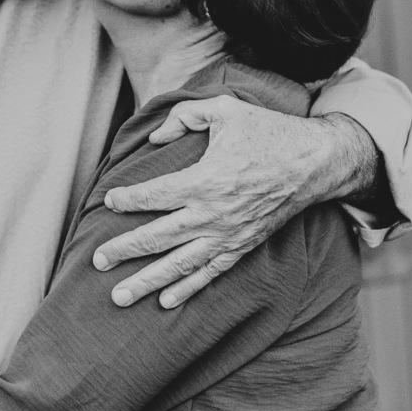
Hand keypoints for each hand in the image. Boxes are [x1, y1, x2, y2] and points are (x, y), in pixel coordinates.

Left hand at [93, 98, 377, 308]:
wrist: (314, 162)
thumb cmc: (268, 132)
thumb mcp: (225, 109)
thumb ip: (184, 116)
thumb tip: (154, 139)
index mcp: (205, 180)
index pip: (154, 195)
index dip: (127, 199)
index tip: (107, 200)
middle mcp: (213, 214)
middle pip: (158, 238)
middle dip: (124, 251)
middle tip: (97, 260)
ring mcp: (228, 235)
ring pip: (180, 265)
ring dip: (147, 282)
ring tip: (119, 297)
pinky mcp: (242, 246)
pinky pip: (210, 272)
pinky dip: (187, 289)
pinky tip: (165, 302)